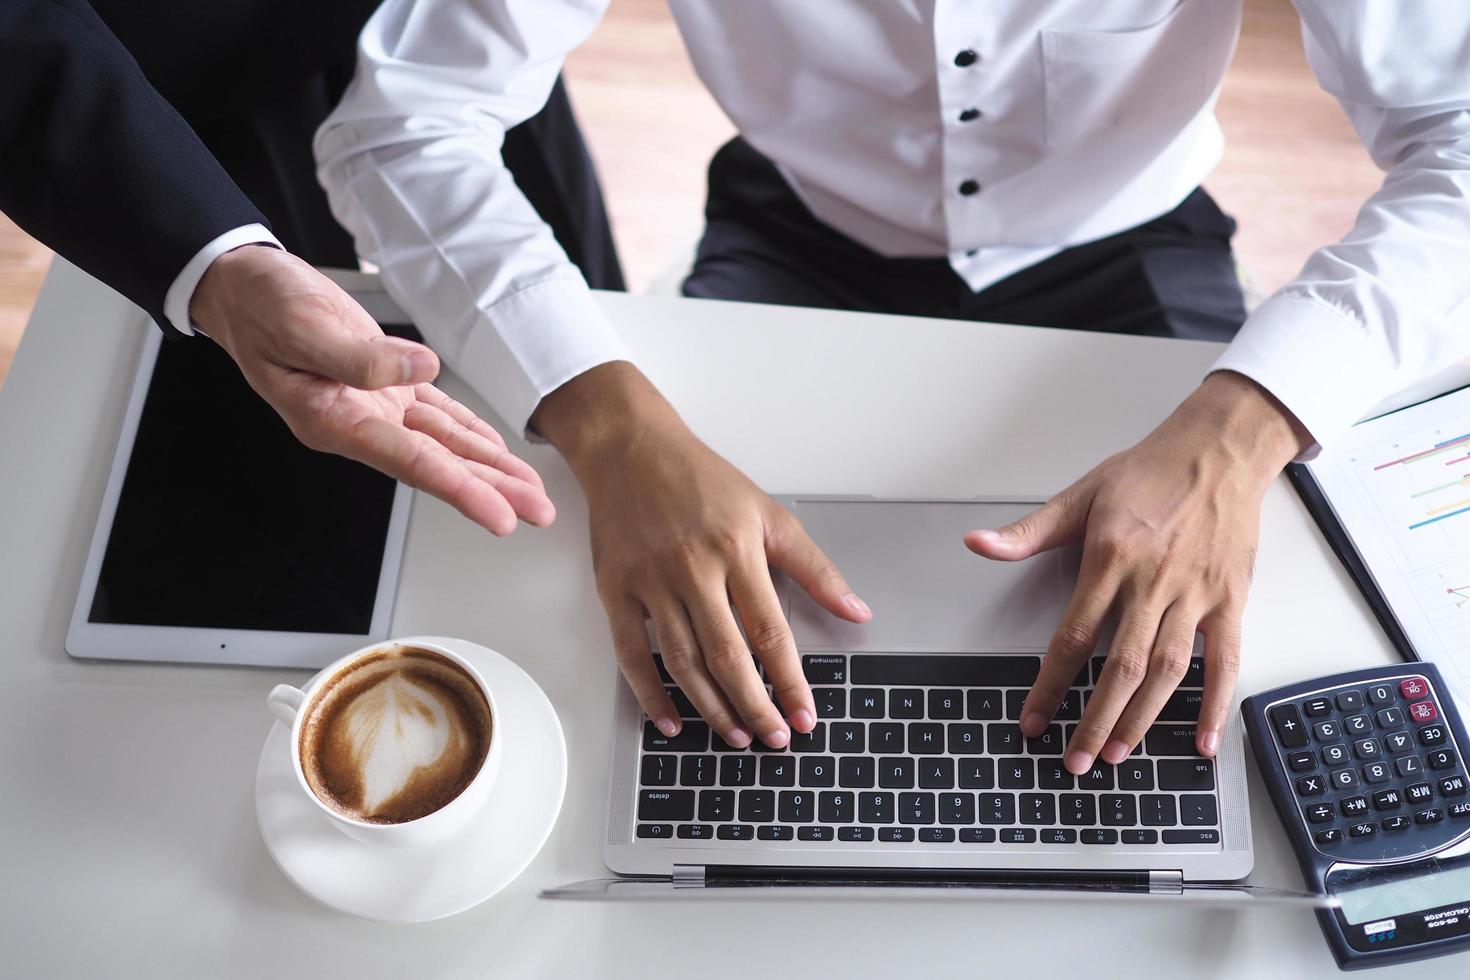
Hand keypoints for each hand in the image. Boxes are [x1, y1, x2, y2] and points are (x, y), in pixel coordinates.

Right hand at [191, 245, 552, 534]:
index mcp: (335, 420)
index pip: (412, 462)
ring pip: (444, 445)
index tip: (499, 515)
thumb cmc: (262, 305)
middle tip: (536, 514)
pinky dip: (468, 434)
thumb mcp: (303, 325)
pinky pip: (435, 417)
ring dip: (488, 468)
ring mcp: (372, 407)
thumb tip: (421, 368)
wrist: (243, 287)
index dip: (460, 490)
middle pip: (437, 464)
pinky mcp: (382, 385)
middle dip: (491, 491)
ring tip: (530, 492)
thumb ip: (361, 355)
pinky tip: (495, 452)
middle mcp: (359, 423)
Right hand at [532, 362, 871, 747]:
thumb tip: (857, 611)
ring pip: (683, 662)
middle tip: (774, 738)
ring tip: (737, 736)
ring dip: (711, 708)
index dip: (789, 681)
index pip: (770, 632)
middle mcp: (693, 569)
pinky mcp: (616, 590)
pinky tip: (671, 721)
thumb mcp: (769, 513)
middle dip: (755, 706)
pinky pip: (631, 655)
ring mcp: (651, 582)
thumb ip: (815, 568)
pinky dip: (650, 695)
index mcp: (737, 550)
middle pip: (728, 656)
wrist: (631, 448)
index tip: (804, 715)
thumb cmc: (701, 479)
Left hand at [965, 372, 1308, 772]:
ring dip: (1143, 718)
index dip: (1051, 684)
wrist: (1218, 449)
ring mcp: (1196, 593)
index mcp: (1111, 559)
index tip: (1034, 720)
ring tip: (1117, 754)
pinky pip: (1226, 660)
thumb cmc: (1148, 472)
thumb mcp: (1080, 494)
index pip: (1073, 636)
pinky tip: (1203, 742)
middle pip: (1121, 665)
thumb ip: (1029, 532)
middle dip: (1094, 718)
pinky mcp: (1231, 599)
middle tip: (1074, 760)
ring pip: (1168, 670)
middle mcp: (1154, 581)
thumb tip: (978, 543)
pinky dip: (1215, 705)